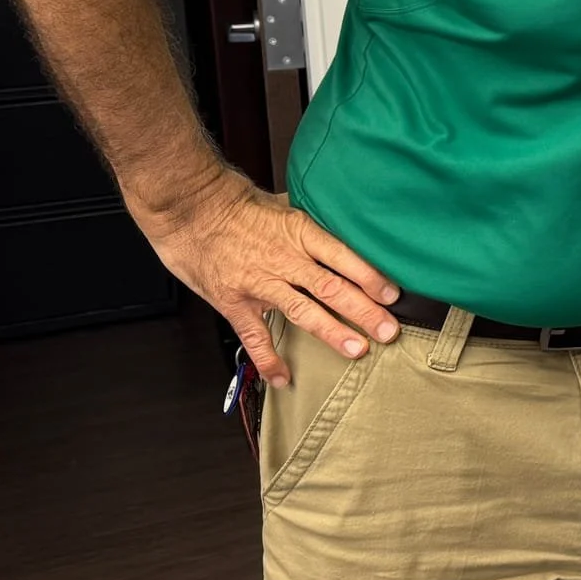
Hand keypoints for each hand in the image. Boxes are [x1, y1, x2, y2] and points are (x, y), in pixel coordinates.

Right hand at [134, 171, 399, 387]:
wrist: (188, 207)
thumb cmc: (233, 201)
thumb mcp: (281, 203)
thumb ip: (308, 221)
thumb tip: (339, 220)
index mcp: (300, 232)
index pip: (343, 257)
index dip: (370, 277)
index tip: (392, 294)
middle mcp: (285, 260)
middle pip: (332, 288)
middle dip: (364, 312)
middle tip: (389, 331)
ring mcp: (259, 283)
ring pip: (303, 312)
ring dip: (333, 332)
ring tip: (358, 350)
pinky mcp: (234, 302)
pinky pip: (255, 336)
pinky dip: (269, 359)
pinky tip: (284, 378)